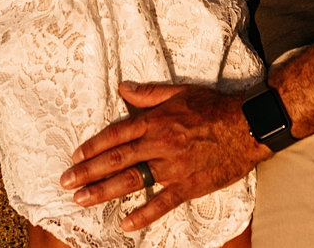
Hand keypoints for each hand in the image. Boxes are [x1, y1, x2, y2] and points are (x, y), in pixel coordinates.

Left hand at [59, 83, 267, 231]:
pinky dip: (143, 214)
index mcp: (156, 121)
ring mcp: (173, 167)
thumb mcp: (179, 92)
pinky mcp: (189, 185)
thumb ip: (148, 94)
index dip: (93, 146)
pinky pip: (162, 203)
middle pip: (117, 159)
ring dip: (104, 191)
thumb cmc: (213, 106)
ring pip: (132, 181)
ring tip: (82, 199)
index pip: (116, 135)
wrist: (247, 125)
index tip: (75, 156)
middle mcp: (160, 144)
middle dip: (88, 172)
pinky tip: (125, 224)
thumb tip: (122, 88)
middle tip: (66, 182)